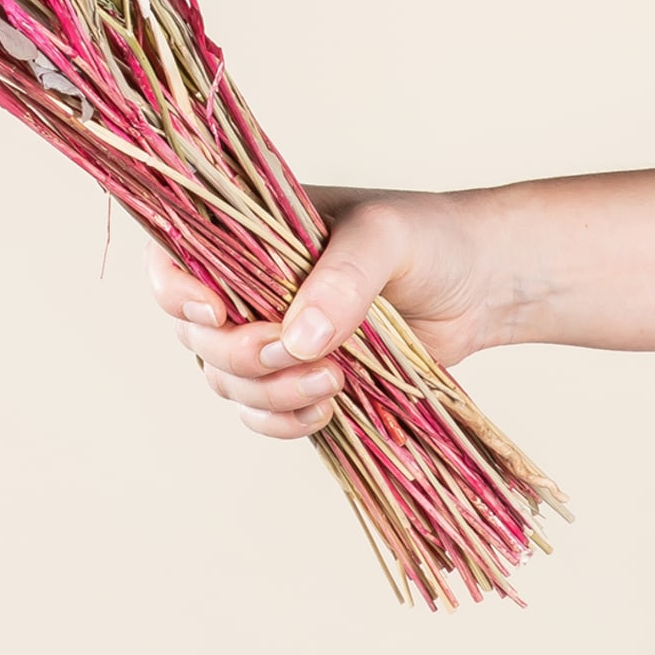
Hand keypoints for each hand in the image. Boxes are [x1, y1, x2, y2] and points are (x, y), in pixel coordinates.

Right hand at [146, 187, 506, 439]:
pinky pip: (259, 413)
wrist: (480, 286)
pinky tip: (322, 413)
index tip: (213, 312)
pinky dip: (280, 421)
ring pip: (224, 380)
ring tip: (331, 384)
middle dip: (241, 354)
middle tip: (301, 355)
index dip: (174, 289)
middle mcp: (245, 284)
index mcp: (248, 233)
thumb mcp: (385, 236)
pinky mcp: (297, 378)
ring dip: (266, 394)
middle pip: (195, 333)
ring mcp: (269, 333)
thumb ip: (341, 279)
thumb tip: (298, 339)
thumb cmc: (428, 239)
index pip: (174, 256)